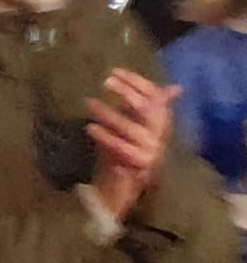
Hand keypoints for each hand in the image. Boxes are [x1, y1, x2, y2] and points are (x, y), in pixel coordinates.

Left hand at [86, 69, 181, 218]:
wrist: (116, 191)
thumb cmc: (121, 155)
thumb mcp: (130, 126)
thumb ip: (143, 107)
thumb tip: (174, 88)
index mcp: (159, 126)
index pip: (156, 99)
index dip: (138, 83)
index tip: (115, 71)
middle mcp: (159, 139)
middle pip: (151, 111)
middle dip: (130, 92)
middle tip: (106, 81)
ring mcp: (151, 154)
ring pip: (134, 129)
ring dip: (111, 114)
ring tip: (89, 103)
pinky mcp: (139, 168)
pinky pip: (122, 148)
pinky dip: (106, 136)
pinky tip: (91, 127)